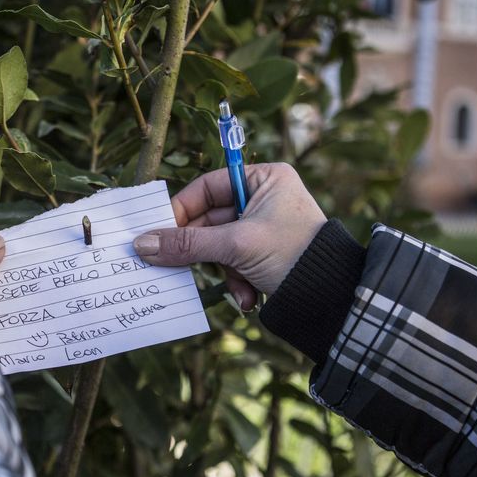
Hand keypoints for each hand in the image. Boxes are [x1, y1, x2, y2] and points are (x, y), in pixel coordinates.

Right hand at [133, 163, 325, 308]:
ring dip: (224, 271)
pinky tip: (250, 297)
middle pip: (209, 221)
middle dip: (203, 251)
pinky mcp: (265, 254)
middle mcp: (264, 198)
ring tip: (238, 286)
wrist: (334, 297)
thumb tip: (143, 245)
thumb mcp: (236, 246)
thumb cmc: (292, 255)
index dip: (181, 211)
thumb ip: (188, 244)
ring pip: (220, 246)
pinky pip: (235, 262)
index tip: (158, 234)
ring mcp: (264, 227)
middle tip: (175, 266)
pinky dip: (237, 281)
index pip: (207, 188)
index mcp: (264, 179)